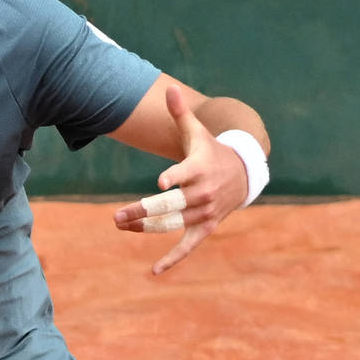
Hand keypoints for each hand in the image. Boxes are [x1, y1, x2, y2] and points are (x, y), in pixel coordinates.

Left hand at [111, 85, 248, 275]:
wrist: (243, 173)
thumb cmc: (211, 150)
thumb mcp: (197, 132)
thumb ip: (180, 113)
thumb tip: (169, 87)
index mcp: (199, 168)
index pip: (185, 173)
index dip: (174, 177)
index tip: (161, 183)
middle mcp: (203, 193)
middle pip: (171, 205)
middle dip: (143, 211)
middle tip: (116, 215)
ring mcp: (204, 213)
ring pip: (171, 224)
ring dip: (145, 228)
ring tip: (119, 224)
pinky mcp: (205, 227)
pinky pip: (188, 246)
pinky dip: (172, 259)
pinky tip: (154, 271)